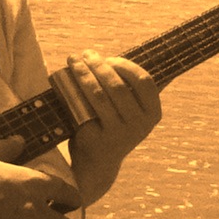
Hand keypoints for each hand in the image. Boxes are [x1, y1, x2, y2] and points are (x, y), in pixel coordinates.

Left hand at [66, 50, 161, 203]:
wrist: (97, 164)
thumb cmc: (113, 126)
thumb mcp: (131, 110)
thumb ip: (135, 89)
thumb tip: (141, 58)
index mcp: (153, 114)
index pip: (144, 81)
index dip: (125, 66)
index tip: (108, 58)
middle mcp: (139, 125)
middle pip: (118, 86)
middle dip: (99, 65)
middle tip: (85, 54)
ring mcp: (119, 134)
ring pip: (99, 95)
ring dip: (83, 73)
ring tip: (73, 61)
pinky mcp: (97, 139)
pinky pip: (84, 108)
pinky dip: (74, 91)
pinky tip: (66, 80)